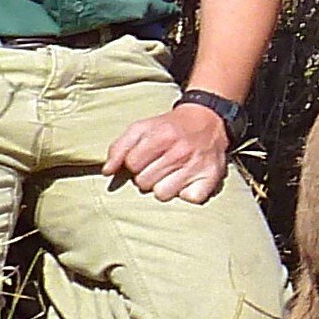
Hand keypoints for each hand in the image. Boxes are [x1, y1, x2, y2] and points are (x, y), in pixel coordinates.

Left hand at [102, 99, 232, 203]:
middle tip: (160, 164)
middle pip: (144, 183)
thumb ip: (119, 147)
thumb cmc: (170, 127)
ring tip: (172, 173)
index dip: (135, 162)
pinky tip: (188, 179)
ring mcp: (197, 165)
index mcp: (161, 136)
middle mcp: (180, 151)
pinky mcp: (211, 178)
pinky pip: (187, 199)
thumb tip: (107, 172)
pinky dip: (187, 193)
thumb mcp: (142, 127)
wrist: (208, 119)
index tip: (145, 156)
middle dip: (148, 175)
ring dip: (165, 186)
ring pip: (162, 195)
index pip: (131, 164)